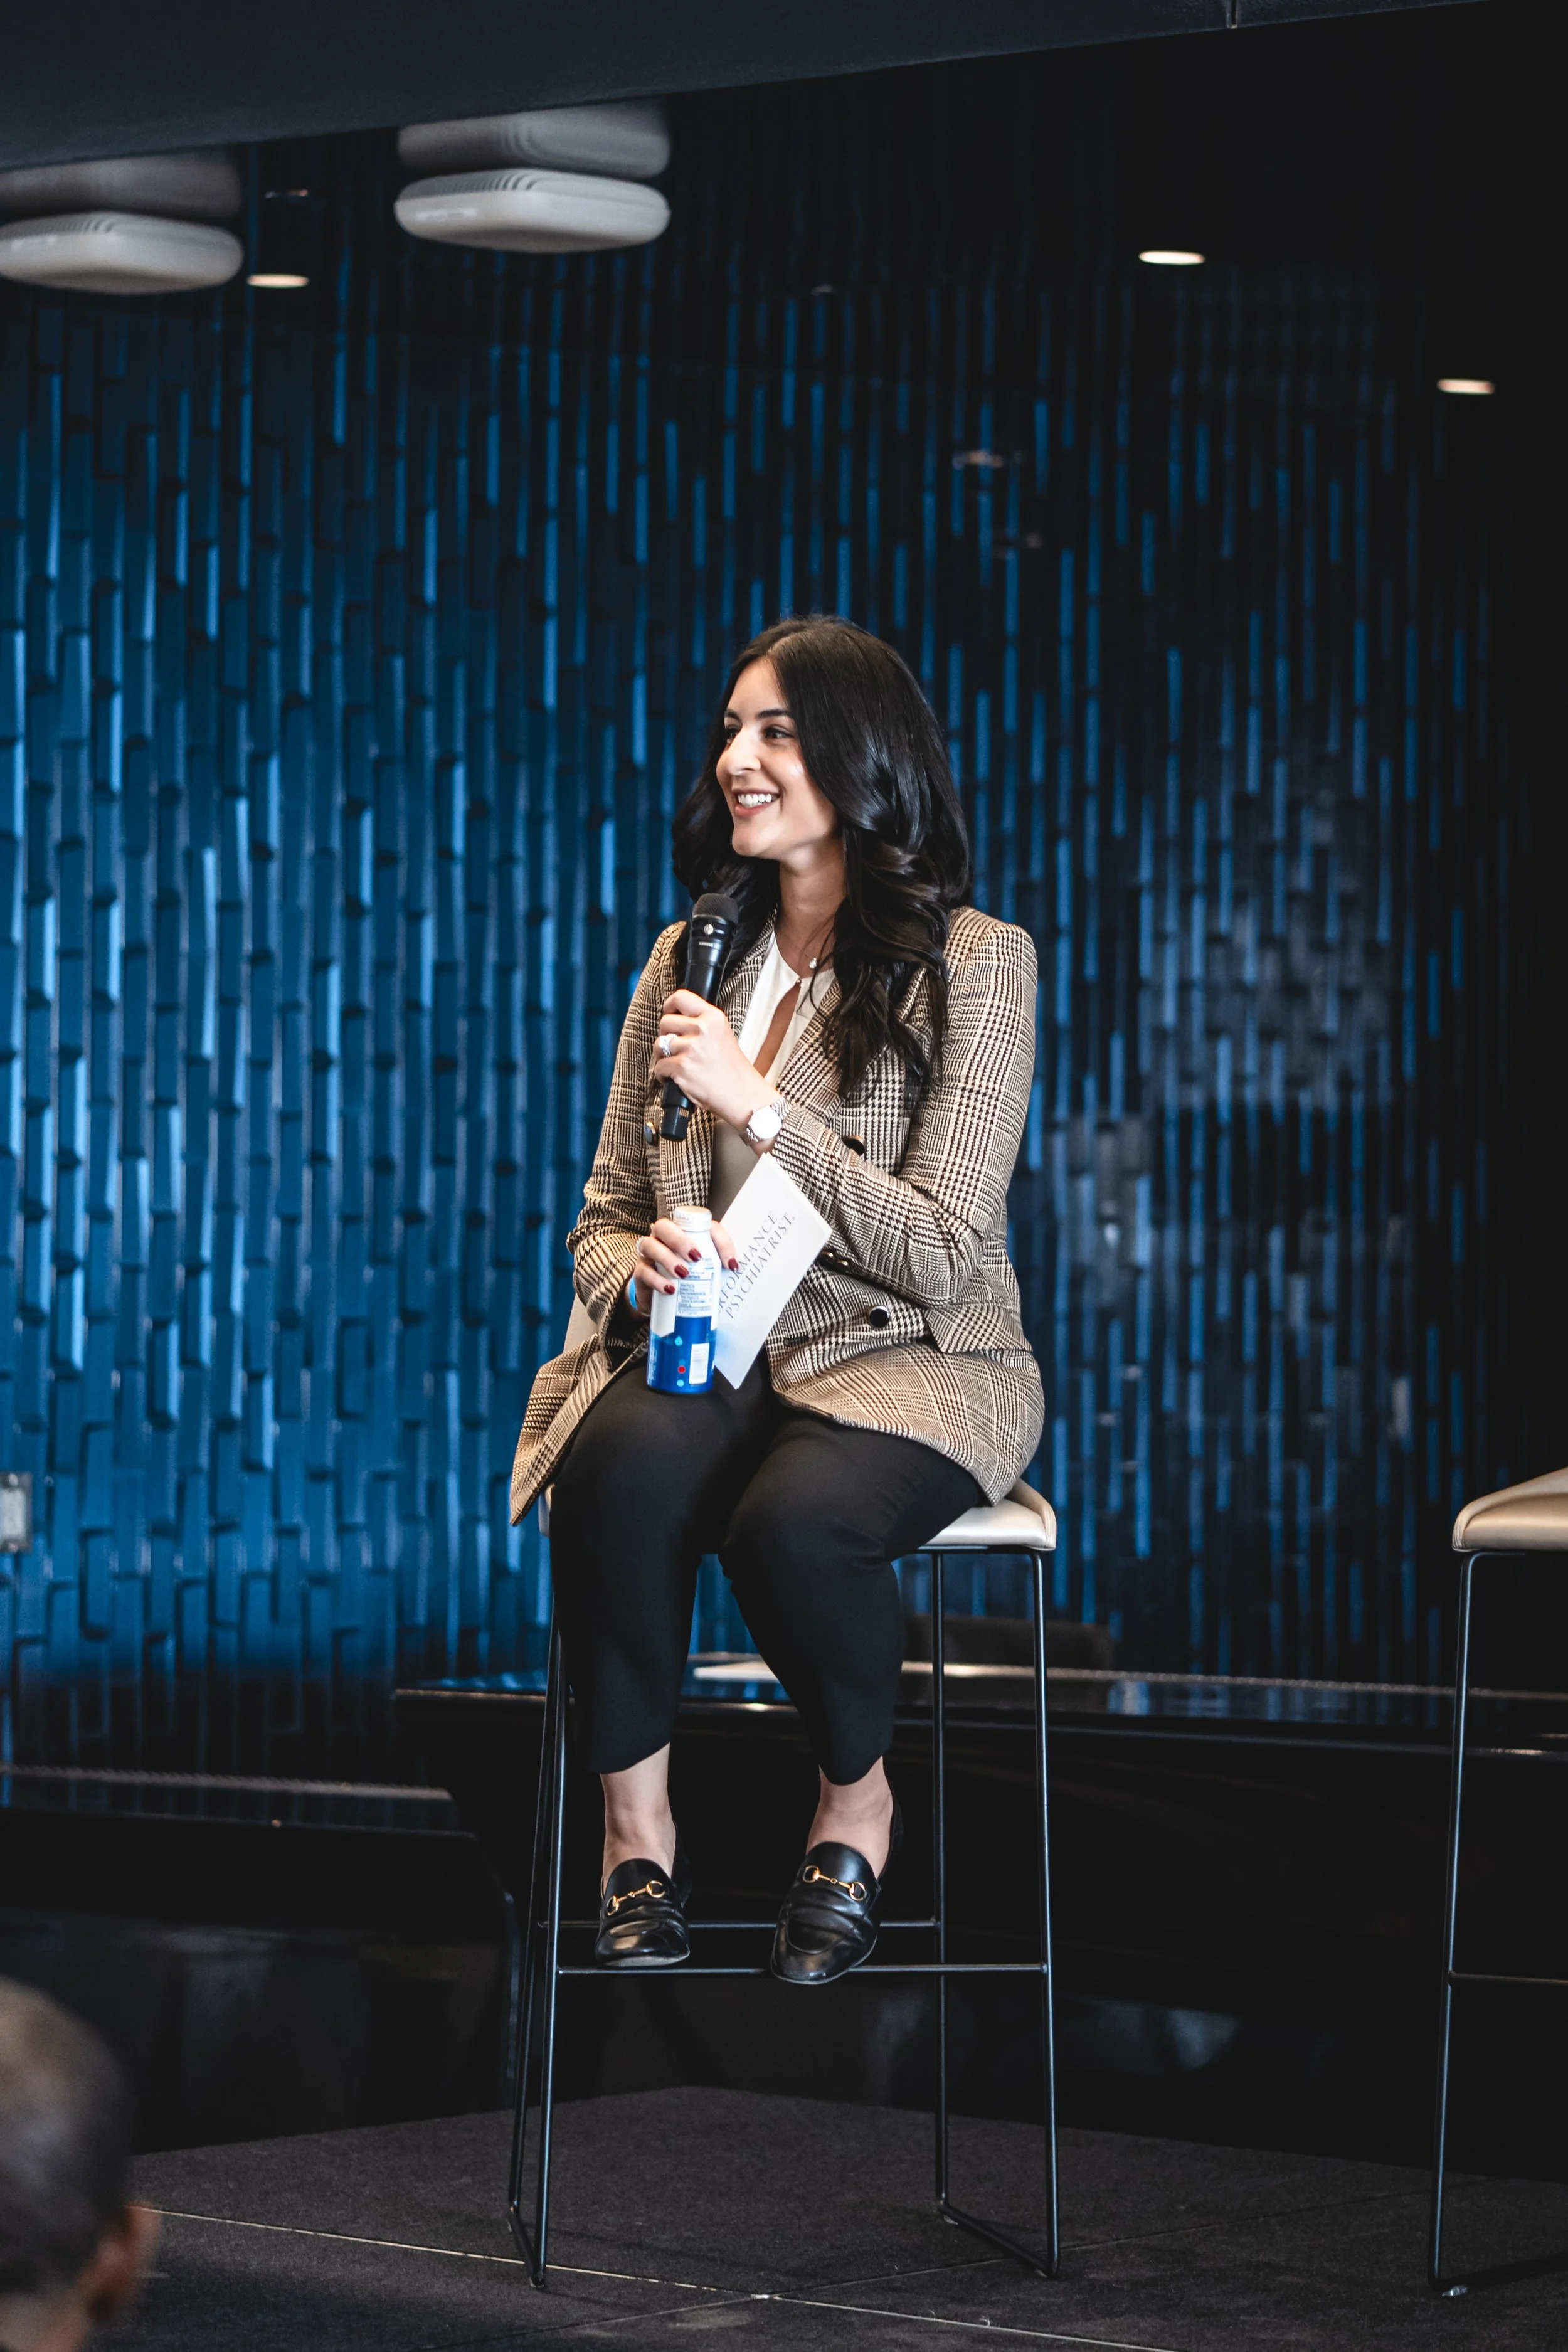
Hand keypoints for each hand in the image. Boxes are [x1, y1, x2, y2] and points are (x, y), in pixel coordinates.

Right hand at [629, 1215, 740, 1310]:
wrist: (662, 1302)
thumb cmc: (689, 1280)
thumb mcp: (707, 1272)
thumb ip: (719, 1266)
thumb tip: (735, 1269)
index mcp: (683, 1232)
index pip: (700, 1224)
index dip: (717, 1239)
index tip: (730, 1263)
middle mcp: (663, 1238)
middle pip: (664, 1226)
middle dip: (680, 1240)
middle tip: (696, 1258)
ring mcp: (648, 1254)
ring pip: (650, 1245)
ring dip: (668, 1258)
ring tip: (684, 1274)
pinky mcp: (640, 1273)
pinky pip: (644, 1272)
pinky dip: (657, 1280)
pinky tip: (670, 1289)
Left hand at [652, 989, 773, 1130]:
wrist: (743, 1095)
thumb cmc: (733, 1070)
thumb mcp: (723, 1035)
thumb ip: (702, 1023)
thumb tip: (677, 1018)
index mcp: (713, 1018)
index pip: (682, 998)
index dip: (669, 1005)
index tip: (669, 1013)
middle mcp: (702, 1029)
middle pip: (665, 1022)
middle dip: (665, 1035)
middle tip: (675, 1047)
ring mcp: (691, 1048)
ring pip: (659, 1045)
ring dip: (663, 1057)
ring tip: (677, 1065)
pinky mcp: (682, 1067)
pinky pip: (659, 1067)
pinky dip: (663, 1075)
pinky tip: (676, 1078)